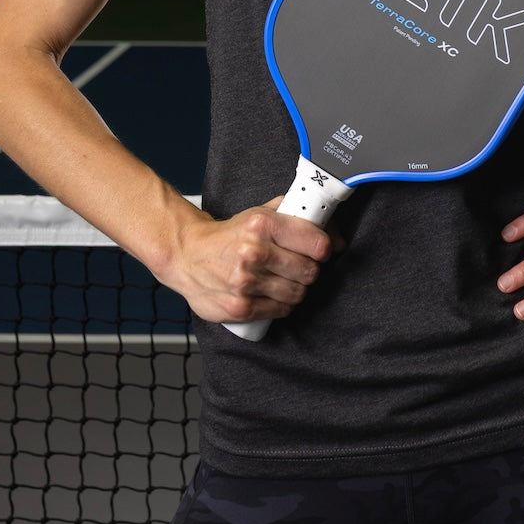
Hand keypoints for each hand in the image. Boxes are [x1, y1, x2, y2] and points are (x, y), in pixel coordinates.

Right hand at [158, 198, 336, 325]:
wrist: (187, 255)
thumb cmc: (229, 235)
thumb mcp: (260, 214)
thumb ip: (296, 216)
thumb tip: (336, 236)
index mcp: (262, 224)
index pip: (317, 243)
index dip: (324, 248)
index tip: (320, 249)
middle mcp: (254, 252)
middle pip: (310, 271)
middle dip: (309, 269)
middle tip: (298, 265)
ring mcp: (246, 282)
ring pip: (298, 293)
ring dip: (296, 288)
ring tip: (283, 279)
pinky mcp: (240, 307)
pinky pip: (281, 310)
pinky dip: (282, 304)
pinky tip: (271, 293)